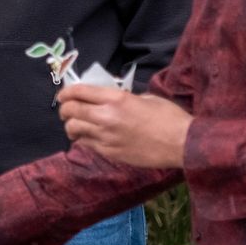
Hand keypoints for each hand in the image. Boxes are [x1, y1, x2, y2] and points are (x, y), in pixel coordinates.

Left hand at [56, 85, 189, 169]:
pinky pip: (85, 144)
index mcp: (116, 98)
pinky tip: (89, 137)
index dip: (66, 92)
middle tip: (66, 110)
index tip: (63, 94)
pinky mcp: (110, 153)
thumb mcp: (145, 97)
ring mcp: (106, 136)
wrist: (182, 144)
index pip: (78, 92)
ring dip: (71, 125)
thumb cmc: (169, 117)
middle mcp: (106, 116)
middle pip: (70, 110)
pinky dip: (82, 139)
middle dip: (64, 109)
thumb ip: (123, 97)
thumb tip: (109, 99)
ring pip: (73, 129)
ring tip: (75, 125)